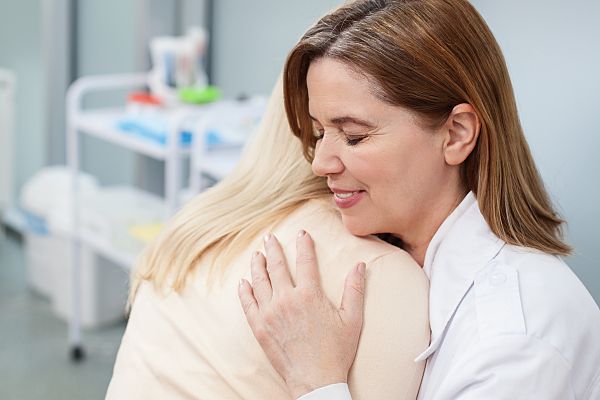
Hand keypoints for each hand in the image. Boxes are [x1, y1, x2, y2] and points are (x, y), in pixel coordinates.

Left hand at [238, 230, 365, 398]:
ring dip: (258, 265)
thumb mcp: (352, 319)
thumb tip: (360, 265)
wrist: (316, 380)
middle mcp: (287, 299)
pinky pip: (248, 304)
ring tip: (257, 254)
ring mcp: (270, 313)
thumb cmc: (336, 351)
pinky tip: (244, 282)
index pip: (306, 261)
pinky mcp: (259, 327)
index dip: (304, 244)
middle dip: (274, 249)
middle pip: (278, 266)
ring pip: (260, 281)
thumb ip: (355, 289)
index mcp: (310, 294)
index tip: (302, 233)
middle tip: (270, 237)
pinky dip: (245, 291)